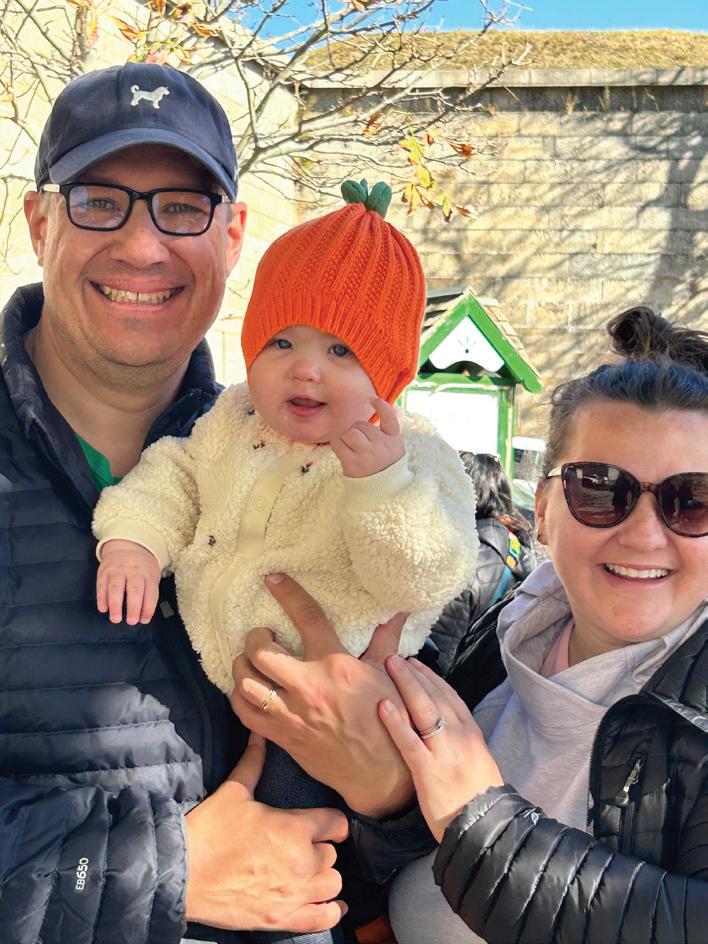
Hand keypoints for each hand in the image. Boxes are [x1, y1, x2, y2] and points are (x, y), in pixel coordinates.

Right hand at [96, 539, 160, 624]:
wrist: (127, 545)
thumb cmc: (142, 567)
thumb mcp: (152, 575)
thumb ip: (149, 593)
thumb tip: (144, 616)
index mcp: (148, 574)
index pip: (150, 592)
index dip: (148, 608)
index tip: (144, 620)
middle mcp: (133, 571)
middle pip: (134, 590)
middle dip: (133, 607)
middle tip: (132, 621)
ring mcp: (117, 570)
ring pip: (116, 587)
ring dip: (115, 604)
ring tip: (115, 619)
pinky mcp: (104, 571)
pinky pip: (102, 585)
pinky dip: (102, 598)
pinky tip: (103, 609)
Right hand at [185, 734, 348, 931]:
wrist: (182, 873)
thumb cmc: (209, 829)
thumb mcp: (234, 790)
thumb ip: (254, 760)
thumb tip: (259, 731)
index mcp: (295, 828)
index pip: (337, 824)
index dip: (332, 824)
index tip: (326, 825)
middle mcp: (303, 861)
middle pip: (334, 856)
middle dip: (323, 851)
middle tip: (306, 849)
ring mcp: (294, 893)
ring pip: (333, 885)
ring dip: (325, 879)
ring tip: (311, 874)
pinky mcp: (282, 918)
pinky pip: (323, 918)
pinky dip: (330, 911)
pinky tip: (330, 905)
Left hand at [230, 574, 414, 818]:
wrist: (381, 774)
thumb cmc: (388, 720)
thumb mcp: (387, 675)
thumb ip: (385, 641)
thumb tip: (399, 612)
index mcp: (336, 664)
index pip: (307, 617)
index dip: (288, 594)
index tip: (272, 579)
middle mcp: (309, 686)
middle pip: (261, 651)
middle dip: (255, 637)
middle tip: (263, 636)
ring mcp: (292, 714)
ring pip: (246, 682)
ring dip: (242, 667)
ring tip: (251, 662)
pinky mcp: (282, 737)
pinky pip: (246, 713)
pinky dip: (241, 697)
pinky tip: (250, 690)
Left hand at [330, 397, 404, 477]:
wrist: (379, 492)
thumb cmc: (384, 466)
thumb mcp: (394, 448)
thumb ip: (389, 429)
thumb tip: (385, 404)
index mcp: (394, 442)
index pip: (390, 419)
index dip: (382, 406)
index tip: (371, 398)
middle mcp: (382, 447)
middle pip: (362, 425)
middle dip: (357, 430)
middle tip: (359, 442)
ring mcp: (367, 456)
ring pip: (350, 432)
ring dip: (347, 436)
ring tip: (351, 446)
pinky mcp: (352, 464)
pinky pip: (338, 443)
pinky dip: (338, 444)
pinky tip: (343, 450)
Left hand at [380, 656, 502, 842]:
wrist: (487, 827)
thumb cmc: (478, 798)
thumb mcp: (476, 760)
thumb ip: (460, 741)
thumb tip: (443, 726)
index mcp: (471, 732)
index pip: (450, 696)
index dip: (431, 678)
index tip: (416, 664)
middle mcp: (459, 735)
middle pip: (435, 695)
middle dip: (414, 674)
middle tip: (397, 658)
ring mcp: (444, 751)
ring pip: (424, 709)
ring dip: (405, 684)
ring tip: (389, 666)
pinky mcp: (428, 770)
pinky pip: (409, 741)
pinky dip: (395, 721)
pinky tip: (382, 705)